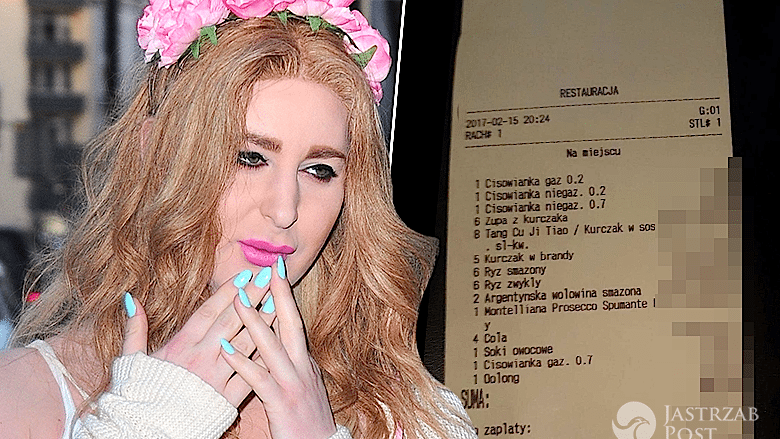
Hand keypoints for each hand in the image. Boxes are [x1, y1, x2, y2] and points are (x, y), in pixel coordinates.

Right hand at [122, 269, 275, 406]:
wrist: (144, 433)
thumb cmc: (137, 397)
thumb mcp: (130, 360)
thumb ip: (134, 329)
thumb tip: (132, 298)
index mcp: (179, 346)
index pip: (209, 311)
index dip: (229, 291)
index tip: (246, 274)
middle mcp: (200, 358)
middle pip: (232, 321)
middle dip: (252, 297)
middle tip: (269, 277)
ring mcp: (216, 378)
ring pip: (246, 344)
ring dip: (264, 322)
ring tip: (279, 302)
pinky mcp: (226, 399)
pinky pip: (250, 375)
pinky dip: (264, 358)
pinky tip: (278, 343)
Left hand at [220, 257, 336, 438]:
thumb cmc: (305, 420)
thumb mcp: (302, 384)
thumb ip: (289, 361)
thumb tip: (275, 340)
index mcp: (303, 361)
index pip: (293, 321)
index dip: (284, 294)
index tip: (277, 267)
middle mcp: (301, 367)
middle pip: (289, 323)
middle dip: (277, 294)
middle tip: (266, 267)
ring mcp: (292, 383)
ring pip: (272, 346)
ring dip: (254, 321)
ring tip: (238, 300)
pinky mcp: (281, 402)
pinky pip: (259, 379)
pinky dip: (242, 362)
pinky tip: (226, 350)